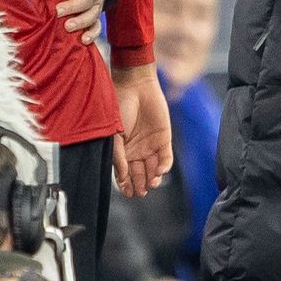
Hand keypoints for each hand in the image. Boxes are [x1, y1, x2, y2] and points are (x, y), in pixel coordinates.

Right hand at [111, 62, 173, 197]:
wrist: (135, 86)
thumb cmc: (118, 107)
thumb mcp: (113, 135)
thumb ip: (118, 157)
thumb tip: (122, 178)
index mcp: (122, 150)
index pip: (124, 173)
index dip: (126, 184)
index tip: (127, 193)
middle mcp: (136, 150)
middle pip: (139, 174)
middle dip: (139, 185)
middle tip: (139, 193)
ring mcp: (150, 145)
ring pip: (153, 169)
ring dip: (152, 179)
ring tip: (150, 185)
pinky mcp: (164, 139)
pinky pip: (166, 158)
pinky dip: (163, 167)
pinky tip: (159, 172)